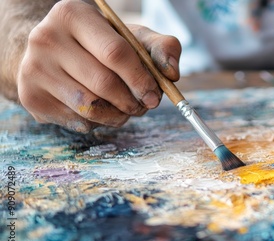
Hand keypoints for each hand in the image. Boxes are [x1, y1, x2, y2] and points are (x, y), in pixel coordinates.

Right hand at [17, 0, 180, 132]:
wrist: (53, 51)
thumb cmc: (100, 44)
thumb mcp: (131, 36)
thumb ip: (161, 48)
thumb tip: (171, 73)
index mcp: (72, 14)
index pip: (115, 53)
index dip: (141, 79)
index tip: (155, 95)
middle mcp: (46, 39)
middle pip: (104, 84)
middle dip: (132, 101)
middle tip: (144, 105)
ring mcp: (34, 69)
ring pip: (91, 108)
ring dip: (118, 116)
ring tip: (126, 108)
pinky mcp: (31, 97)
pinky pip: (78, 122)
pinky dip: (99, 123)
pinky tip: (101, 109)